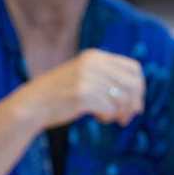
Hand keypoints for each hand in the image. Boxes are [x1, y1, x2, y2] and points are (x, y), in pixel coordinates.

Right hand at [13, 49, 144, 128]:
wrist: (33, 104)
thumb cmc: (62, 96)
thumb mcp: (86, 79)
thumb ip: (110, 83)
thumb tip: (140, 103)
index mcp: (96, 57)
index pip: (134, 68)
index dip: (139, 88)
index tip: (135, 104)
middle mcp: (93, 64)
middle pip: (133, 84)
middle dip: (134, 104)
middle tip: (125, 118)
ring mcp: (87, 78)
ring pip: (123, 99)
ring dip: (120, 113)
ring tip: (109, 117)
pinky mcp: (83, 94)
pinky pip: (111, 109)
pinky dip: (108, 116)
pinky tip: (98, 117)